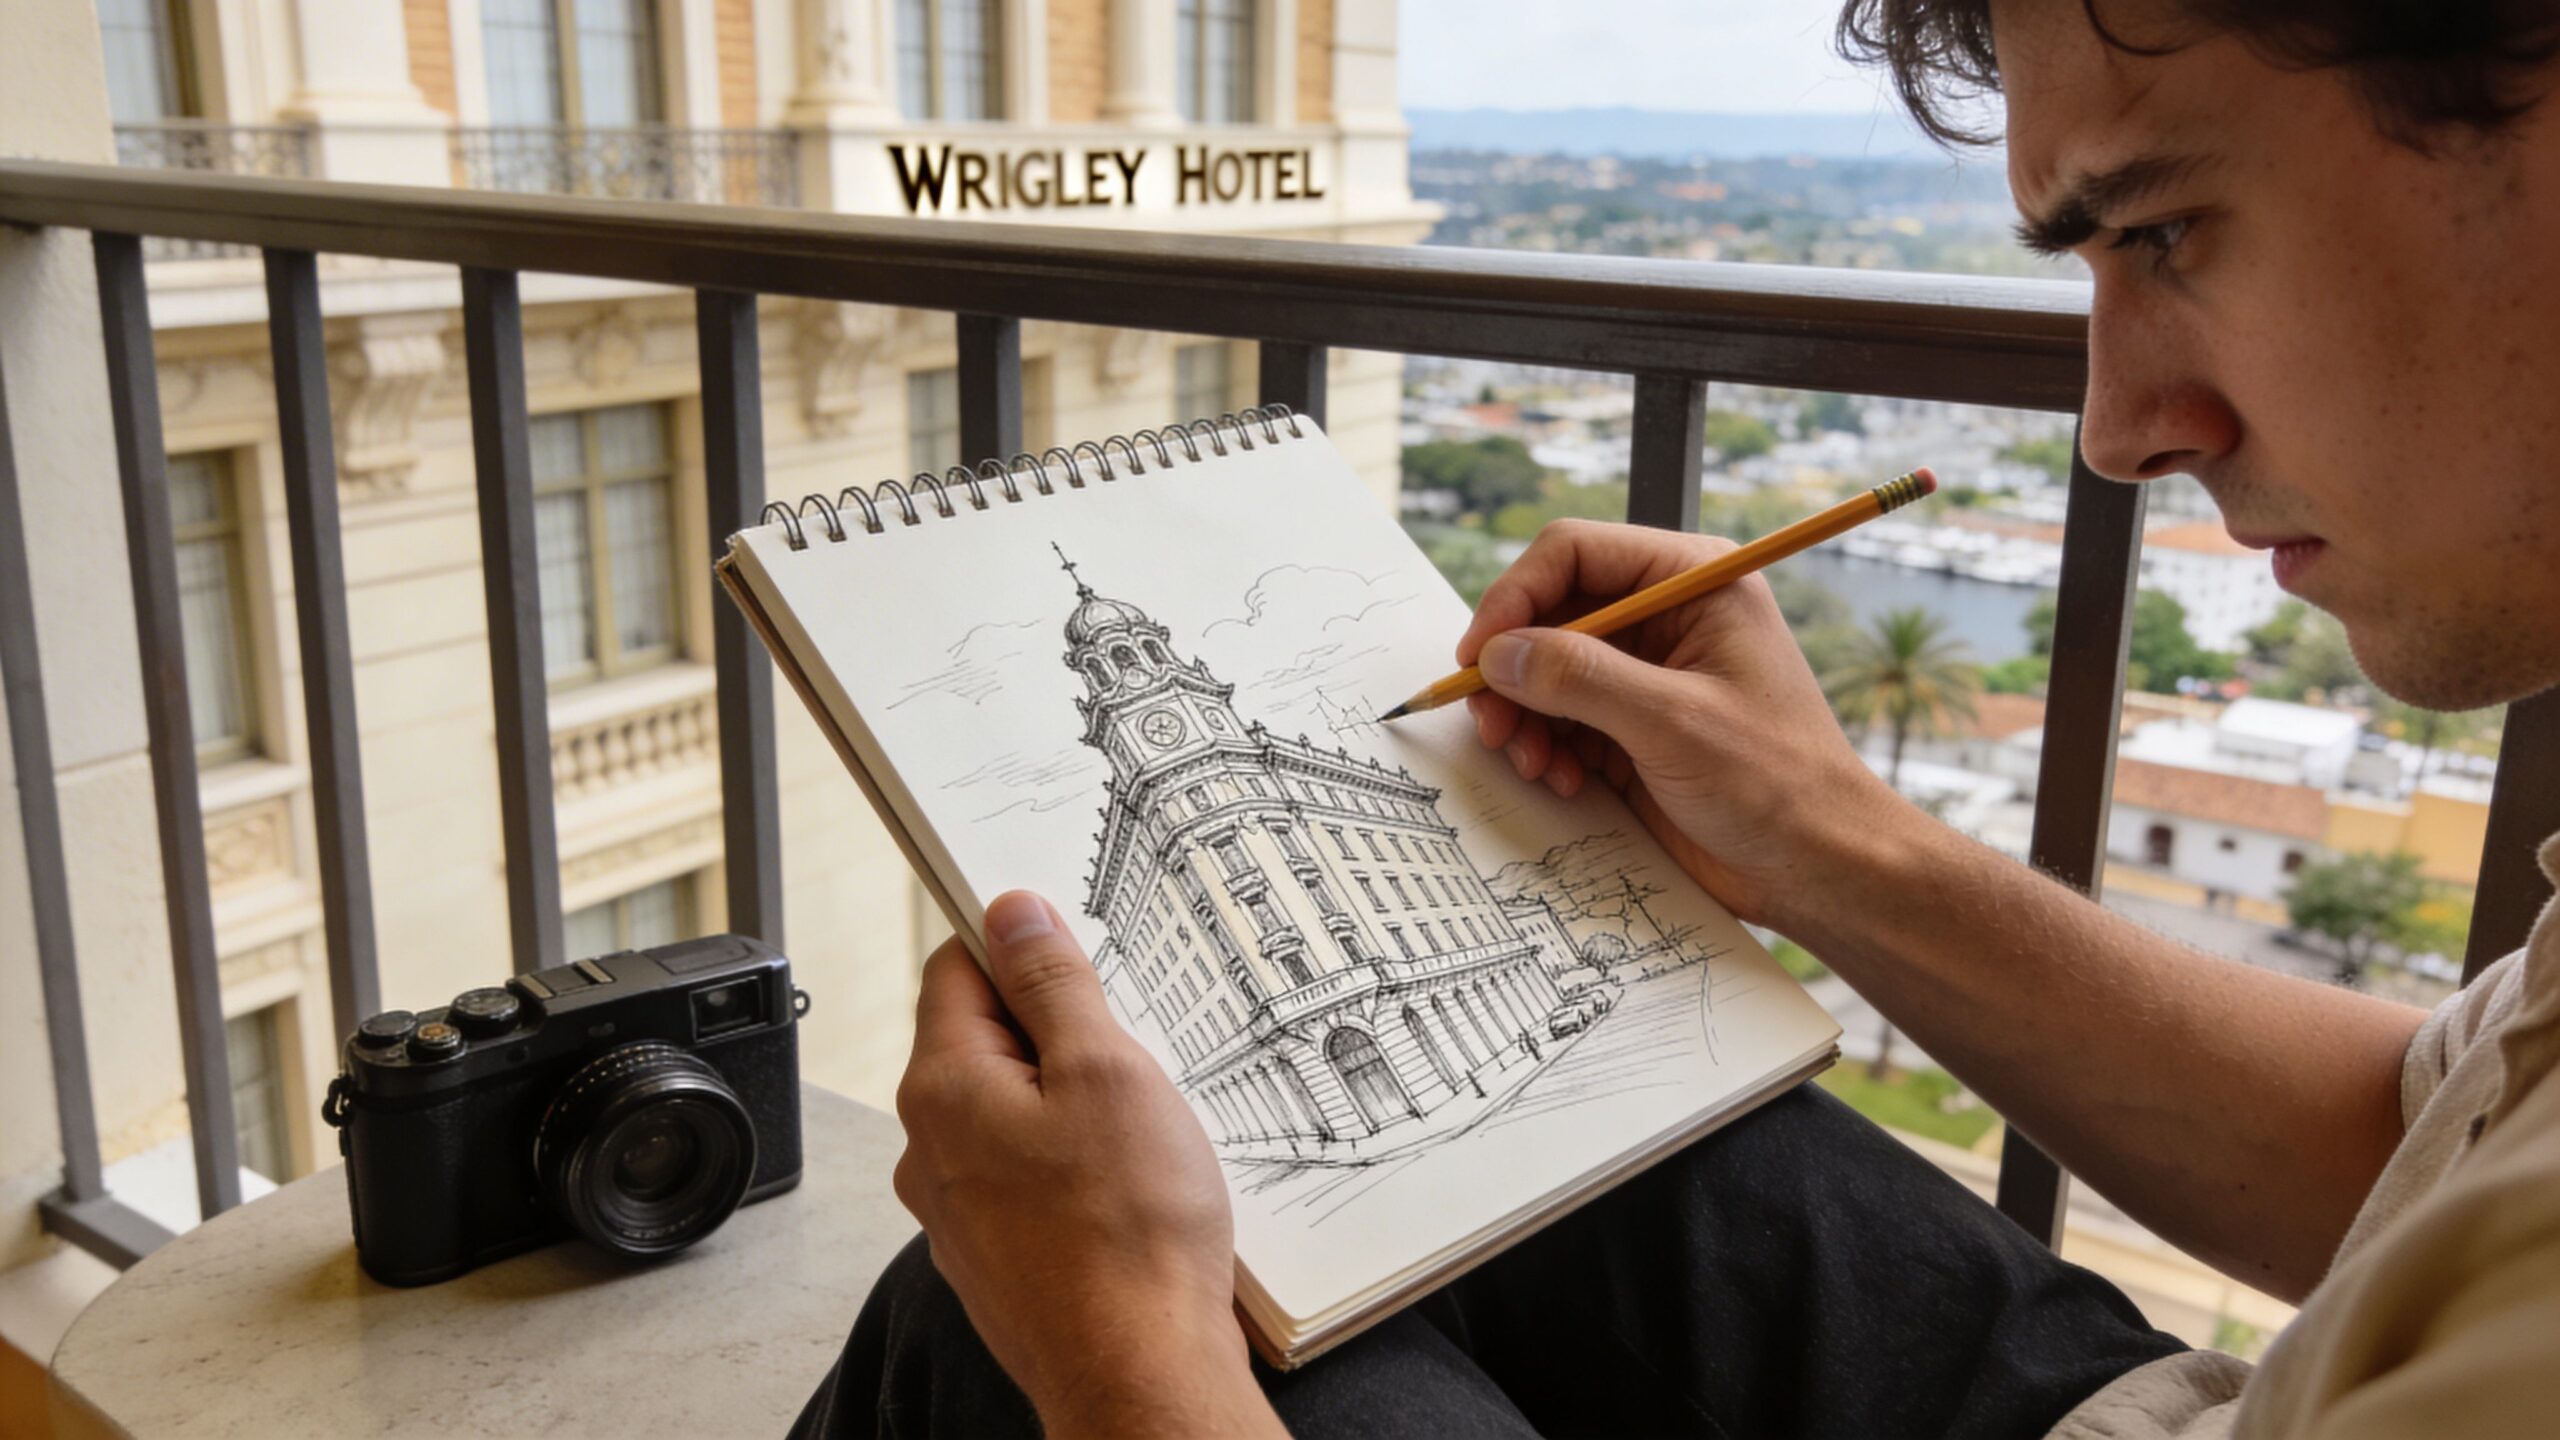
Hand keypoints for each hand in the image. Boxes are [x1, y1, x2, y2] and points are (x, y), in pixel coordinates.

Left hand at [892, 890, 1282, 1439]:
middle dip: (1058, 1032)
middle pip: (985, 1042)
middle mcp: (931, 1148)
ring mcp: (959, 1210)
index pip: (956, 969)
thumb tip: (1013, 913)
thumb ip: (1053, 984)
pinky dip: (1075, 1167)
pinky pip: (1029, 1178)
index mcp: (944, 1088)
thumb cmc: (1128, 1234)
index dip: (1019, 946)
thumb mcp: (1107, 1071)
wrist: (1141, 1372)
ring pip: (1012, 1115)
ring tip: (1140, 1126)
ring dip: (1071, 1103)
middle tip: (1131, 1046)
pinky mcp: (997, 1256)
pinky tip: (1131, 1186)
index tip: (1076, 949)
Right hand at [1456, 519, 1905, 930]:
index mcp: (1693, 580)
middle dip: (1513, 669)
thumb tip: (1498, 654)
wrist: (1818, 864)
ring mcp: (1647, 673)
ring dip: (1524, 716)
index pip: (1573, 553)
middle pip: (1549, 613)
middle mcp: (1666, 615)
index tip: (1478, 656)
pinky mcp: (1633, 725)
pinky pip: (1561, 718)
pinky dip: (1546, 747)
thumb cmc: (1777, 782)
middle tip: (1493, 722)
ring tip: (1532, 763)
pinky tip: (1564, 781)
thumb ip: (1581, 678)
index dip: (1515, 598)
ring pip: (1545, 670)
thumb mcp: (1674, 722)